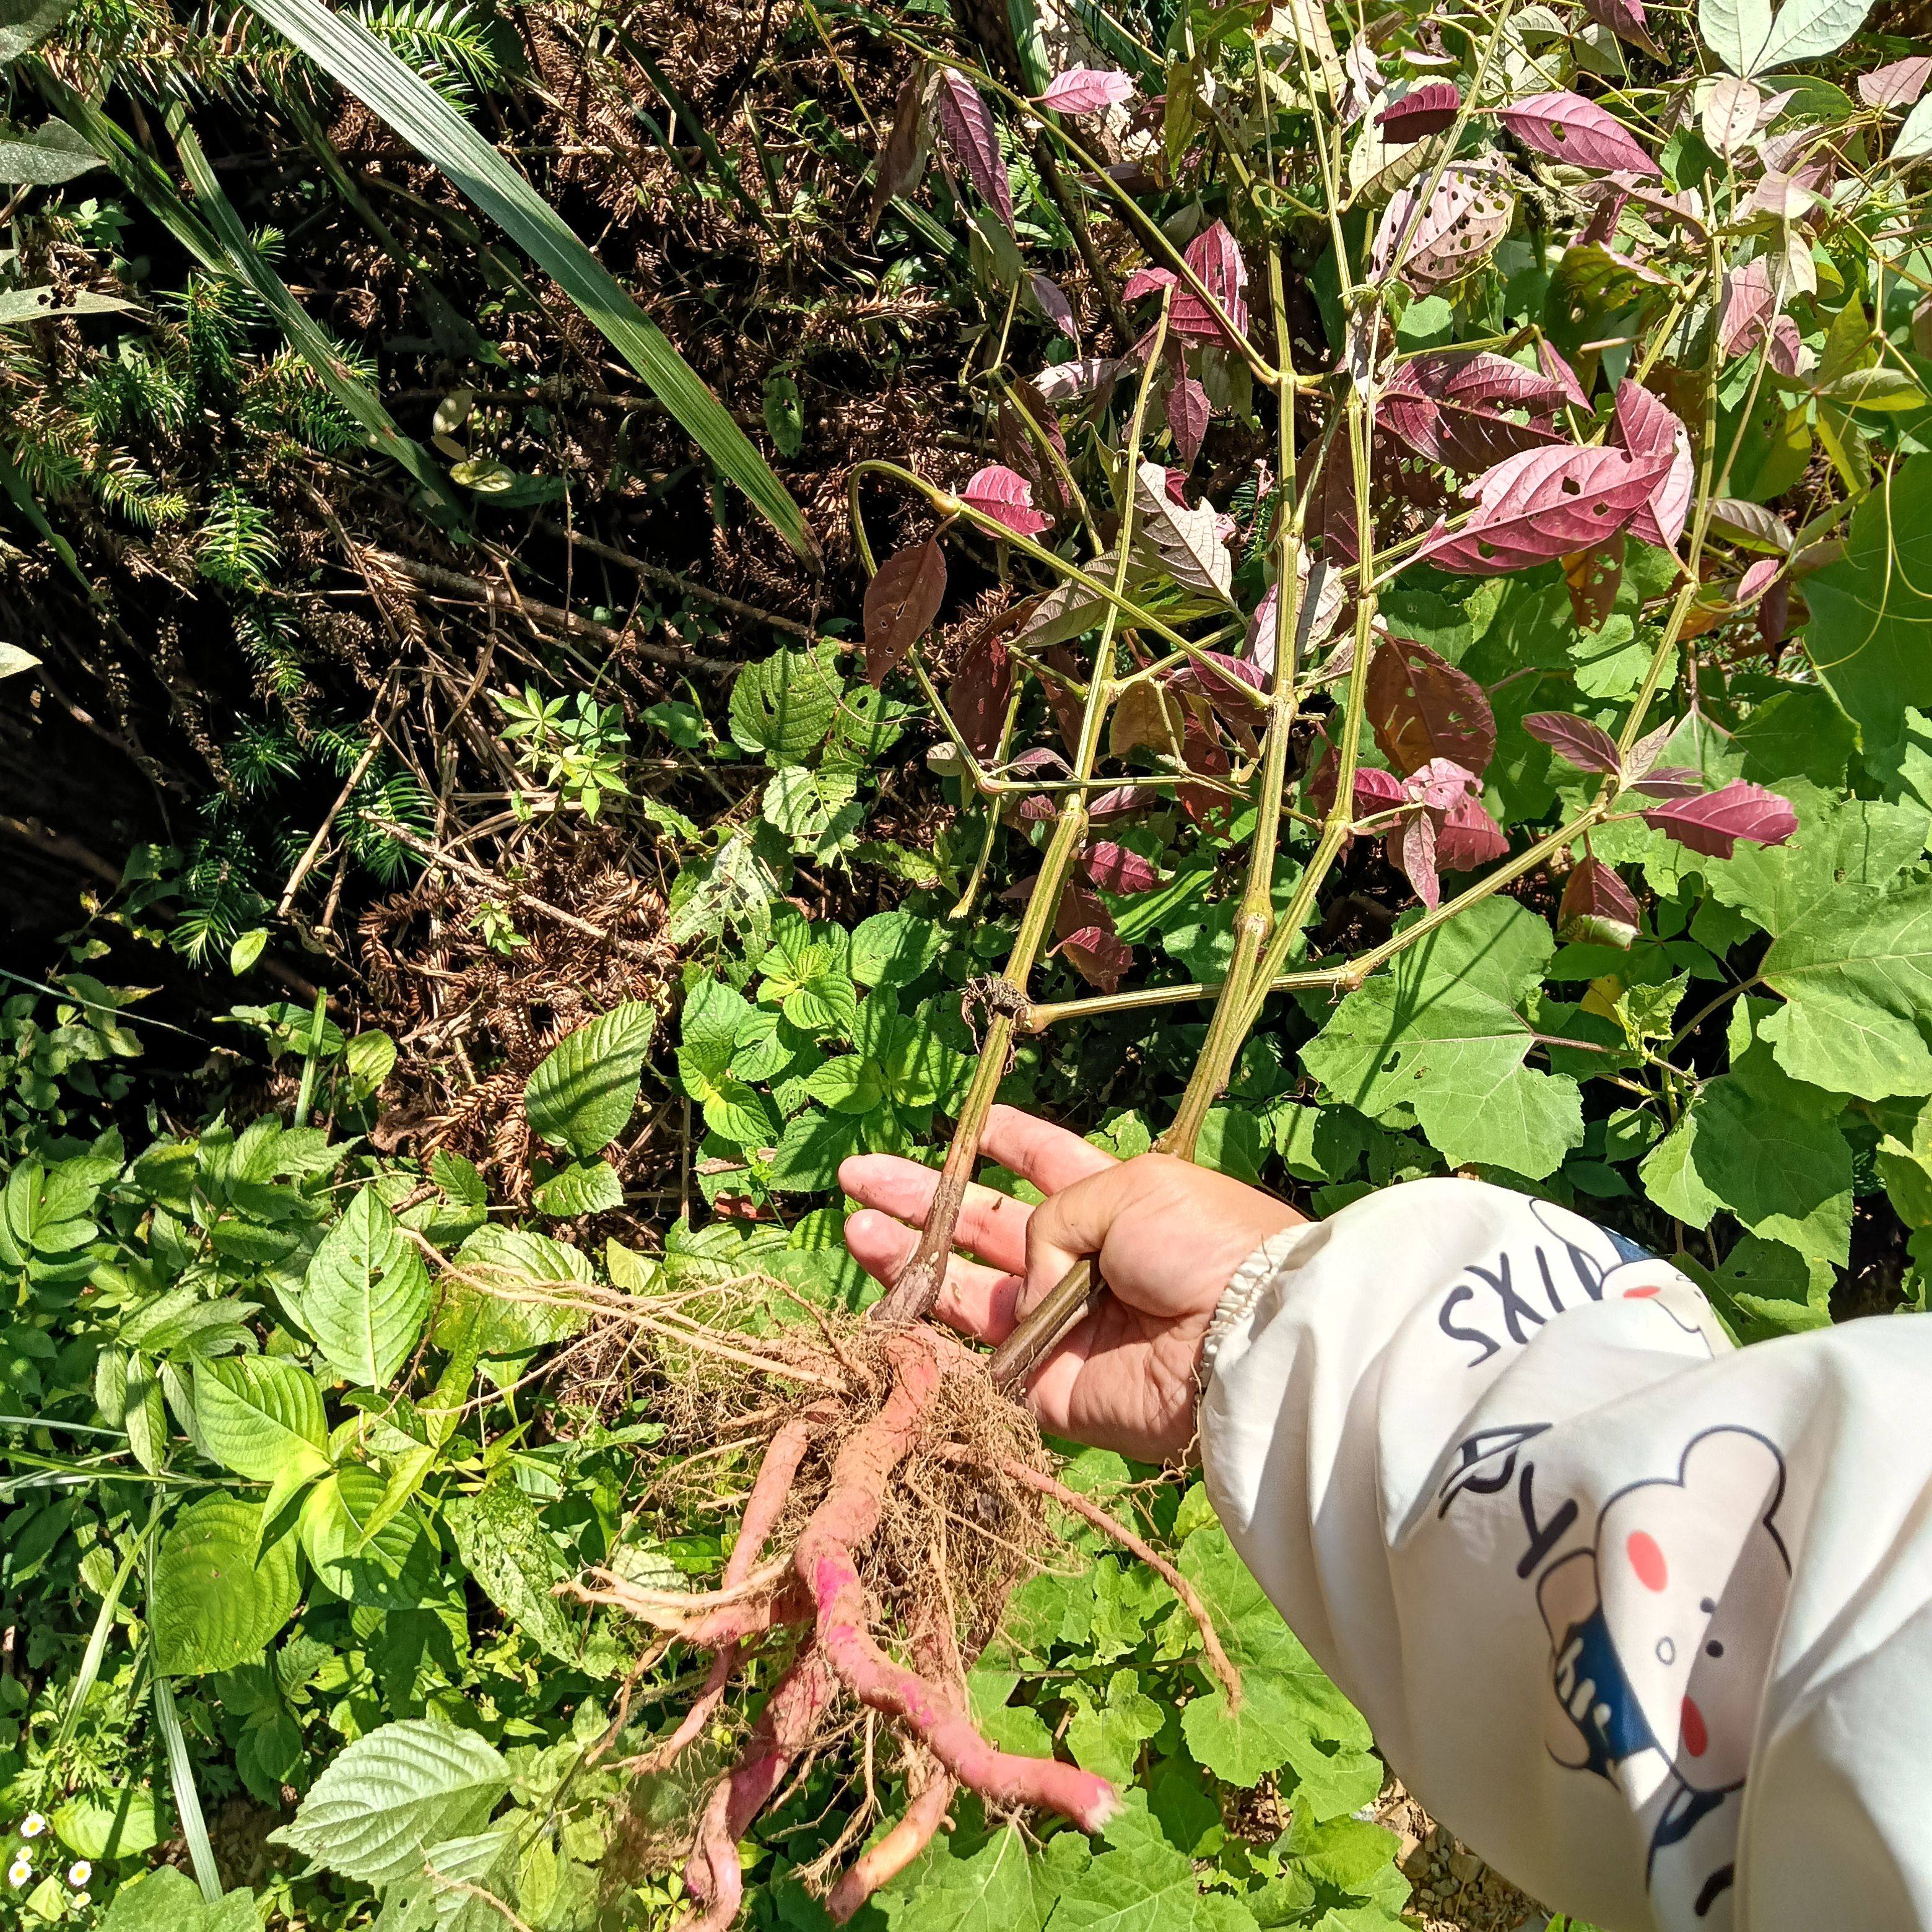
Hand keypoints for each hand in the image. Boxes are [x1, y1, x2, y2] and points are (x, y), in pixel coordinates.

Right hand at [840, 1105, 1304, 1463]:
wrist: (1239, 1343)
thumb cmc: (1199, 1244)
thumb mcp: (1128, 1187)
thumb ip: (1053, 1213)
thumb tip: (1026, 1278)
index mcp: (1112, 1201)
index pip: (1047, 1166)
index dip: (1005, 1144)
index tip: (967, 1124)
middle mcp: (1082, 1263)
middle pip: (986, 1230)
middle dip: (924, 1201)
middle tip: (860, 1178)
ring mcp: (1059, 1329)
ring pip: (967, 1294)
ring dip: (910, 1262)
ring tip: (855, 1228)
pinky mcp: (1047, 1390)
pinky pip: (973, 1368)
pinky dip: (925, 1344)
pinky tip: (880, 1307)